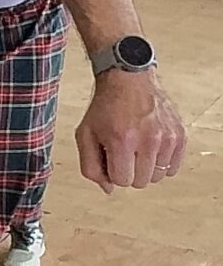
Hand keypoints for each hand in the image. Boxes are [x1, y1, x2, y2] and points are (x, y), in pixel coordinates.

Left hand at [75, 69, 185, 193]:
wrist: (128, 77)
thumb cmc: (105, 105)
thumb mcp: (85, 133)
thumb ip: (90, 166)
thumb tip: (108, 188)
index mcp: (121, 140)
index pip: (122, 181)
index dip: (113, 170)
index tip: (110, 155)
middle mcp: (148, 140)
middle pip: (141, 182)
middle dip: (129, 170)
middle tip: (123, 150)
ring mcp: (167, 138)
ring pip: (158, 176)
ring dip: (145, 166)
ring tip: (136, 145)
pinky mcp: (180, 135)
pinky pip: (173, 167)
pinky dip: (161, 161)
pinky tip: (150, 145)